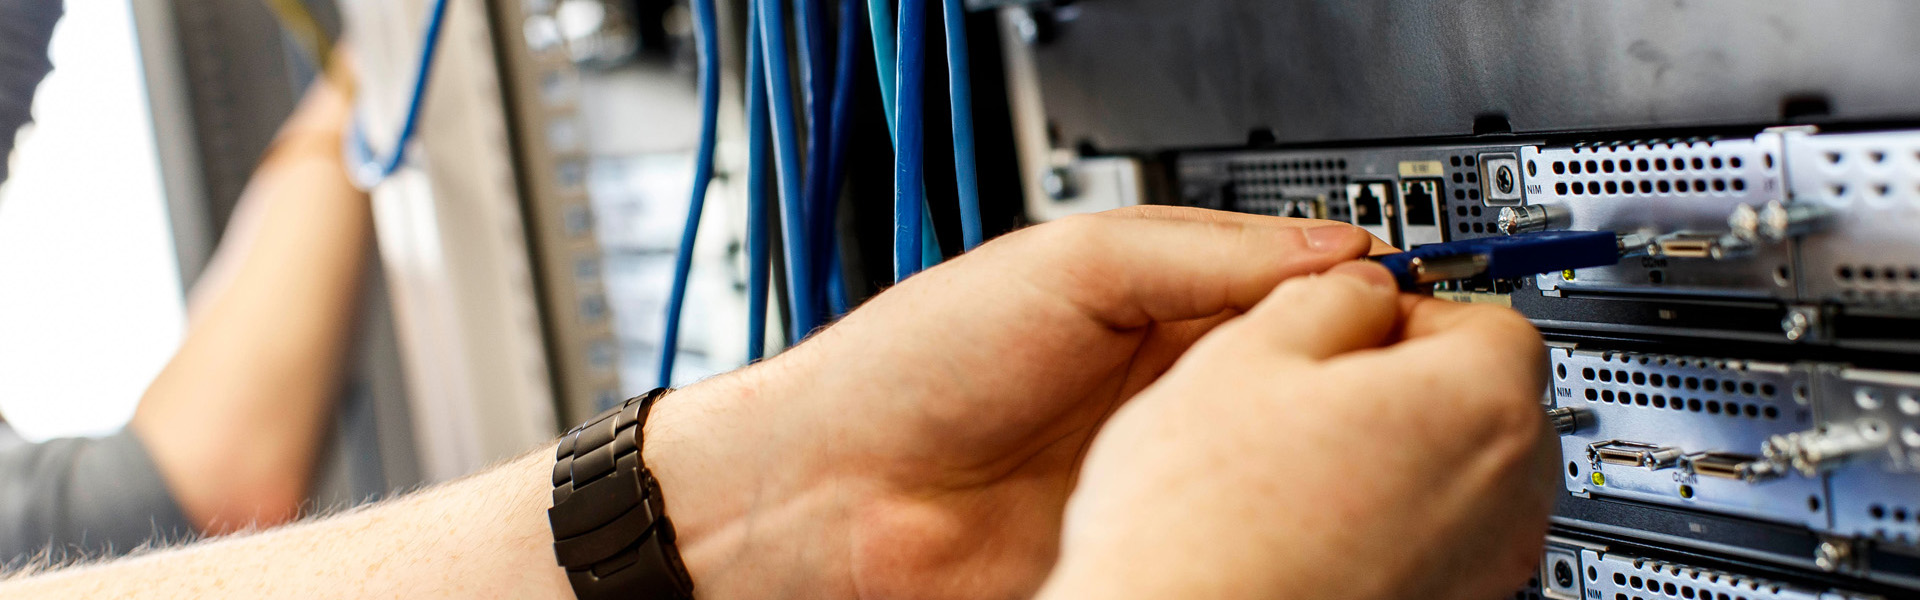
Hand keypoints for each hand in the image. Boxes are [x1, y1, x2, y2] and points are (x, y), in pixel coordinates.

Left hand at [643, 207, 1387, 598]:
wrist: (830, 497)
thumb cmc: (916, 367)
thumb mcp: (1071, 265)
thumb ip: (1202, 252)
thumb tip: (1335, 246)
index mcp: (1152, 313)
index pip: (1288, 298)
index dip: (1353, 302)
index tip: (1414, 310)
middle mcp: (1162, 398)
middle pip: (1296, 388)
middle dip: (1349, 388)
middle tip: (1410, 390)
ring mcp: (1156, 481)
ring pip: (1277, 472)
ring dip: (1318, 466)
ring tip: (1368, 456)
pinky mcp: (1146, 547)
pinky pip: (1232, 542)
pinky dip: (1271, 536)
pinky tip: (1307, 526)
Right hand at [1035, 262, 1557, 599]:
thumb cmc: (1203, 527)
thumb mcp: (1245, 353)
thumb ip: (1328, 293)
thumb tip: (1358, 286)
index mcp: (1476, 407)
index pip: (1487, 313)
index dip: (1405, 304)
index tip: (1350, 314)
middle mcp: (1504, 496)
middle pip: (1482, 397)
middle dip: (1405, 379)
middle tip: (1310, 384)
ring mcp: (1481, 567)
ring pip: (1456, 472)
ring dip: (1392, 450)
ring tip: (1293, 459)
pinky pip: (1430, 537)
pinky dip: (1381, 518)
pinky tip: (1300, 519)